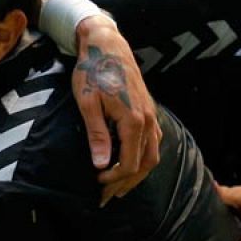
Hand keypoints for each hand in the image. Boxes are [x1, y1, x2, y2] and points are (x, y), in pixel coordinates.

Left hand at [70, 15, 161, 204]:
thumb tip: (101, 164)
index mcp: (133, 120)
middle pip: (145, 163)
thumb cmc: (92, 71)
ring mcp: (151, 115)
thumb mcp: (87, 102)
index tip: (97, 183)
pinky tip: (131, 162)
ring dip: (137, 173)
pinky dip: (143, 157)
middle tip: (107, 196)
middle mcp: (148, 120)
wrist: (107, 45)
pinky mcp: (148, 110)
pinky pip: (153, 142)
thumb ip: (97, 134)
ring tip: (119, 186)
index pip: (130, 162)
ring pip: (153, 154)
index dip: (114, 178)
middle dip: (126, 182)